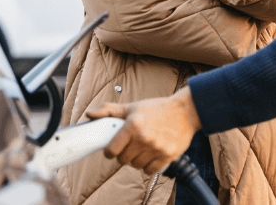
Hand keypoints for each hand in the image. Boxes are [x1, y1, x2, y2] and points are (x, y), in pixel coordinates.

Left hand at [85, 87, 201, 173]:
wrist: (185, 111)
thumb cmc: (157, 108)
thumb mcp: (132, 107)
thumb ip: (109, 110)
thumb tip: (90, 115)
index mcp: (133, 125)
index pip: (112, 150)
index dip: (110, 151)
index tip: (112, 150)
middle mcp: (144, 138)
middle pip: (123, 160)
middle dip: (123, 155)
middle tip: (129, 147)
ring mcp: (156, 148)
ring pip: (136, 166)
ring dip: (136, 160)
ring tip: (142, 149)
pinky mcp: (167, 156)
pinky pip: (151, 170)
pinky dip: (149, 165)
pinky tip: (151, 155)